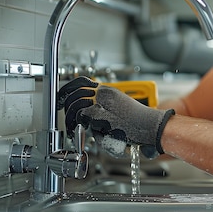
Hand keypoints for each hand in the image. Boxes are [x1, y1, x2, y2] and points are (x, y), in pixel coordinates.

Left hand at [58, 76, 174, 157]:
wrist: (151, 126)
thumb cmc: (138, 122)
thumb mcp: (120, 108)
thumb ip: (103, 108)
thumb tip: (86, 115)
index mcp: (109, 91)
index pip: (82, 82)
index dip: (67, 89)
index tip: (62, 98)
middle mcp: (105, 94)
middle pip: (75, 92)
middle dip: (65, 104)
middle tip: (64, 114)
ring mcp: (104, 103)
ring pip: (76, 104)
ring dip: (70, 117)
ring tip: (72, 126)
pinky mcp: (103, 115)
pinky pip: (82, 115)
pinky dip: (77, 123)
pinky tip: (79, 129)